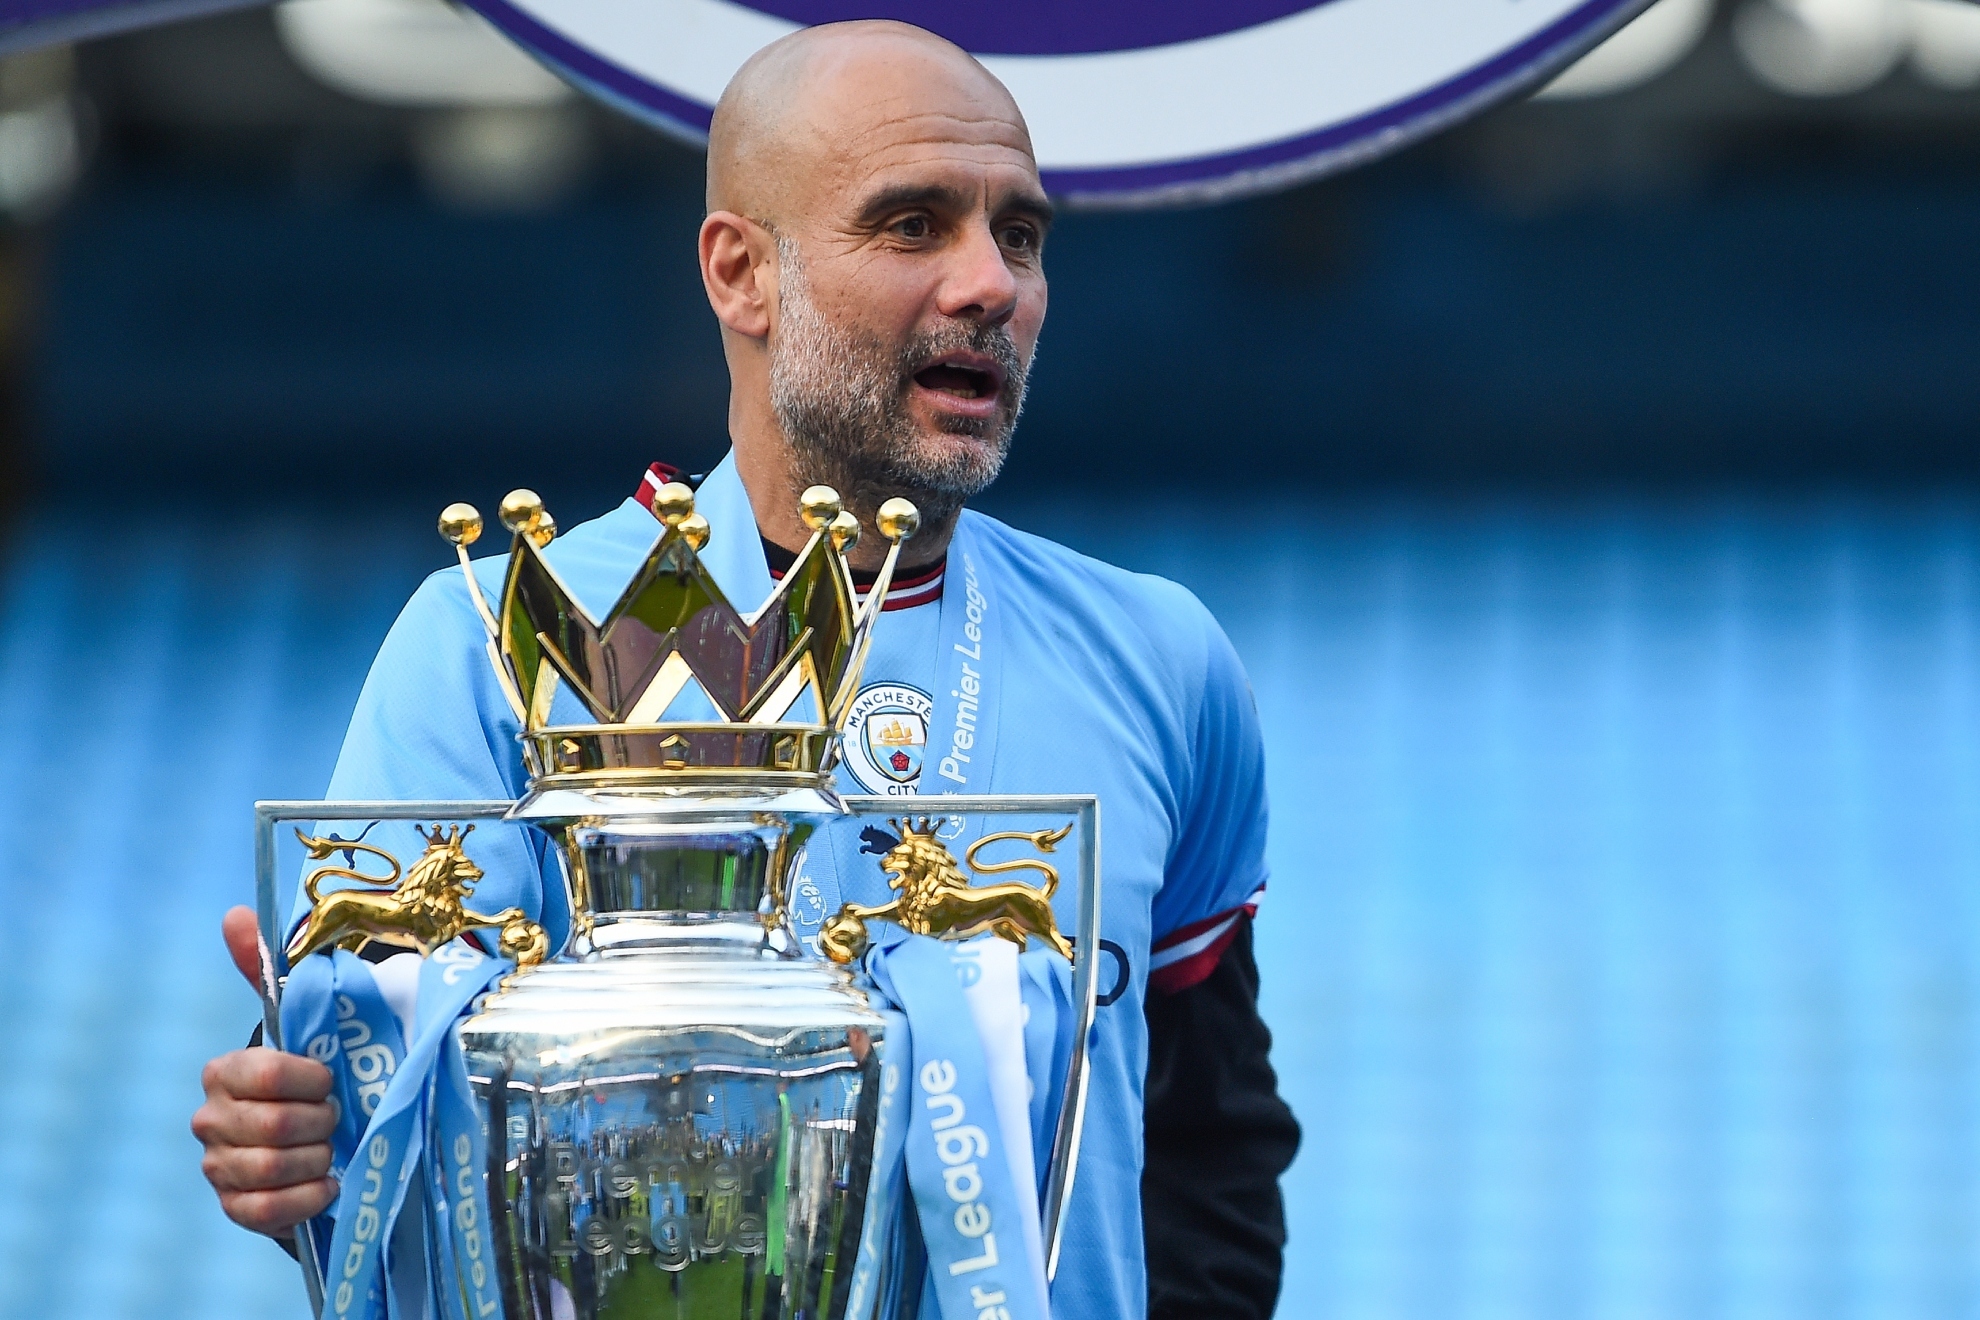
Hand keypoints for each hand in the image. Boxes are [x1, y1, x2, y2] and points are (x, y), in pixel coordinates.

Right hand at [191, 905, 338, 1235]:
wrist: (320, 1133)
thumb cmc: (313, 1072)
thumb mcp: (302, 1018)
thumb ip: (267, 967)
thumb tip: (234, 913)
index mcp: (224, 1071)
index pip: (262, 1073)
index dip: (309, 1079)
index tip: (331, 1077)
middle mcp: (211, 1119)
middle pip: (269, 1126)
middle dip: (319, 1121)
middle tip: (339, 1115)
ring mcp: (218, 1166)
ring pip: (268, 1168)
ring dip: (316, 1158)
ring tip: (334, 1147)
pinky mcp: (234, 1206)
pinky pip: (262, 1211)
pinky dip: (304, 1198)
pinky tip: (327, 1184)